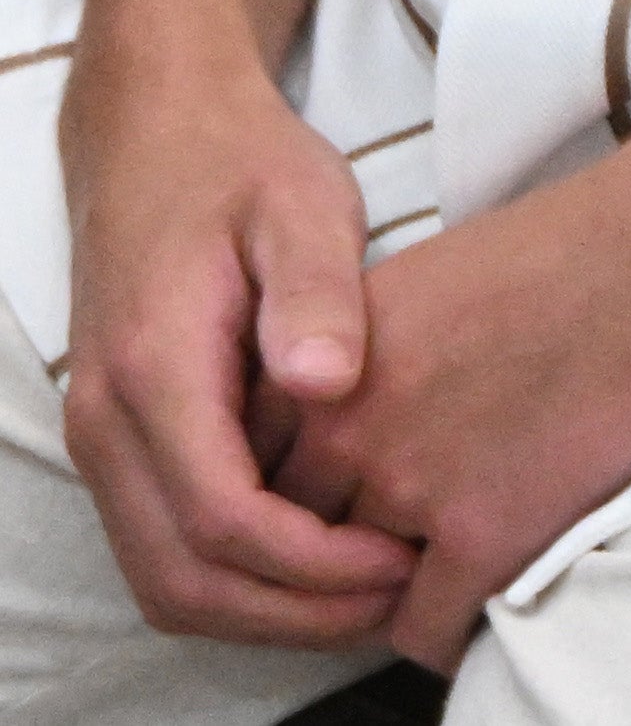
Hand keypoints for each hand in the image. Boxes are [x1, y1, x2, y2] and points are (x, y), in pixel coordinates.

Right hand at [53, 51, 409, 648]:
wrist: (157, 137)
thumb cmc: (242, 167)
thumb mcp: (302, 205)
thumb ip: (316, 294)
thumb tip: (329, 383)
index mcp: (154, 370)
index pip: (222, 520)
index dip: (315, 565)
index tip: (405, 562)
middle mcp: (109, 424)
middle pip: (182, 580)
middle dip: (292, 614)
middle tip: (401, 602)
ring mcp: (105, 441)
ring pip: (164, 580)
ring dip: (264, 610)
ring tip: (372, 596)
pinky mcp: (123, 445)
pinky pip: (163, 547)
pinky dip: (237, 579)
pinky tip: (324, 561)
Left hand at [257, 150, 630, 670]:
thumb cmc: (566, 250)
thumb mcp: (418, 284)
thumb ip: (359, 360)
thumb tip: (352, 414)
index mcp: (319, 370)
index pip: (257, 475)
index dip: (298, 500)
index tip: (340, 507)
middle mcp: (343, 432)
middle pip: (296, 539)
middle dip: (331, 556)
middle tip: (382, 555)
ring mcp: (409, 485)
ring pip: (354, 592)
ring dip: (388, 596)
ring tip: (432, 582)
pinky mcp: (484, 531)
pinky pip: (424, 628)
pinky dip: (443, 636)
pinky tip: (470, 615)